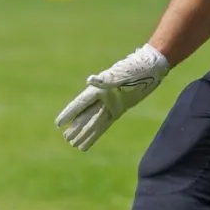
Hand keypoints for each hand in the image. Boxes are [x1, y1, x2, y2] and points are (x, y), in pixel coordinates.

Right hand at [55, 44, 169, 150]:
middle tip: (67, 139)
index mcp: (99, 89)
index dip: (69, 113)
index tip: (58, 123)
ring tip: (75, 144)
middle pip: (86, 116)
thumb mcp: (121, 74)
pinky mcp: (119, 108)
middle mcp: (102, 97)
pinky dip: (98, 131)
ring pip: (94, 122)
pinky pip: (106, 123)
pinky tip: (91, 138)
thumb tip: (90, 80)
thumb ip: (106, 80)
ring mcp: (111, 103)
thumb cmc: (136, 67)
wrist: (152, 65)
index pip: (80, 104)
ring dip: (86, 133)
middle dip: (77, 128)